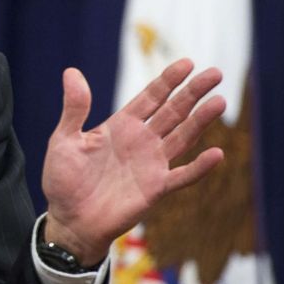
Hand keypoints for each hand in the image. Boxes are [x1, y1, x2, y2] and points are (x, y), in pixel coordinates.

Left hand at [41, 59, 224, 265]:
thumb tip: (71, 72)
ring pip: (183, 137)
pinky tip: (216, 154)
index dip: (168, 81)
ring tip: (219, 102)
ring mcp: (151, 164)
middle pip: (173, 112)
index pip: (150, 98)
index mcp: (120, 126)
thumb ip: (74, 108)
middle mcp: (141, 142)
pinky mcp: (156, 189)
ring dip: (201, 121)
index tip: (187, 63)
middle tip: (216, 73)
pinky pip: (182, 176)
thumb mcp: (64, 140)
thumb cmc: (63, 180)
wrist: (69, 220)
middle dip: (193, 93)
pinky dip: (200, 167)